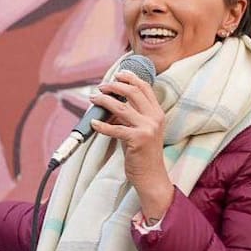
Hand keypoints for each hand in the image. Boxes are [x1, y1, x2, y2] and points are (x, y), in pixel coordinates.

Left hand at [89, 70, 174, 219]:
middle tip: (101, 87)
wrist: (152, 176)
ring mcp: (147, 129)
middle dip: (114, 86)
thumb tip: (110, 104)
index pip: (145, 88)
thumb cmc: (143, 154)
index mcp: (157, 113)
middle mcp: (155, 118)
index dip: (130, 78)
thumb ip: (129, 116)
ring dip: (104, 101)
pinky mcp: (138, 140)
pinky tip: (93, 122)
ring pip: (121, 108)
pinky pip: (115, 129)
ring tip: (93, 99)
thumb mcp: (140, 130)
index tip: (118, 74)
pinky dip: (102, 125)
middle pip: (133, 92)